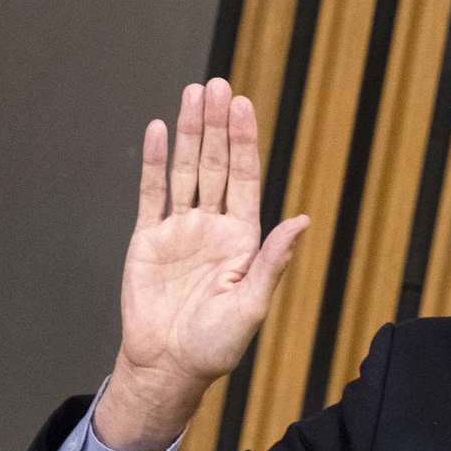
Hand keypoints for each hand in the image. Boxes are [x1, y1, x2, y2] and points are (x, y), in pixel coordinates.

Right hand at [96, 78, 308, 450]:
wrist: (168, 366)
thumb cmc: (216, 344)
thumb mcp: (251, 304)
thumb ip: (273, 261)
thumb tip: (302, 221)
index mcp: (243, 240)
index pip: (244, 180)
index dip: (244, 143)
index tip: (243, 107)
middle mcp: (213, 227)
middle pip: (215, 165)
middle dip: (217, 125)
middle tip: (218, 85)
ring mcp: (179, 230)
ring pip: (185, 170)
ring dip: (189, 133)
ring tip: (193, 94)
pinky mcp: (148, 239)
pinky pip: (151, 193)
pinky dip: (154, 161)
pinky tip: (158, 130)